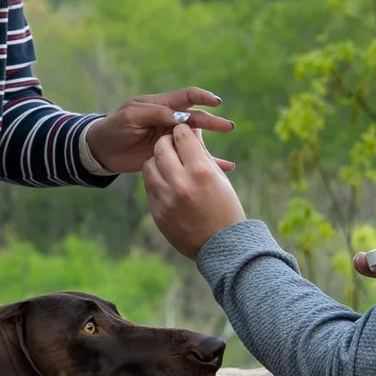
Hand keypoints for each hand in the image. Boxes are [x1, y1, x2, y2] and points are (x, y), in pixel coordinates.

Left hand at [86, 88, 234, 174]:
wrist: (101, 151)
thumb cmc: (114, 128)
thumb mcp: (131, 117)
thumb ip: (156, 114)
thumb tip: (182, 118)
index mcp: (161, 105)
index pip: (187, 97)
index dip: (202, 97)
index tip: (216, 103)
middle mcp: (169, 120)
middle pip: (196, 119)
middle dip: (212, 122)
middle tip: (227, 127)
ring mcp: (170, 138)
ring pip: (195, 141)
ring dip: (210, 147)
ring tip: (226, 159)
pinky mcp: (169, 155)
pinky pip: (189, 158)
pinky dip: (205, 162)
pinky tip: (222, 169)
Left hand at [144, 122, 248, 259]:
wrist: (221, 246)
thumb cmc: (225, 207)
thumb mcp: (217, 177)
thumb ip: (201, 152)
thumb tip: (191, 129)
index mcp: (201, 171)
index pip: (182, 136)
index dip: (182, 130)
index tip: (183, 132)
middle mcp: (181, 183)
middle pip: (162, 147)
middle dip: (167, 142)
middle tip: (172, 145)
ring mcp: (166, 199)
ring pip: (149, 165)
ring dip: (158, 160)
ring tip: (168, 165)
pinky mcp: (157, 212)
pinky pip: (149, 186)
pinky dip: (156, 179)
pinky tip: (167, 182)